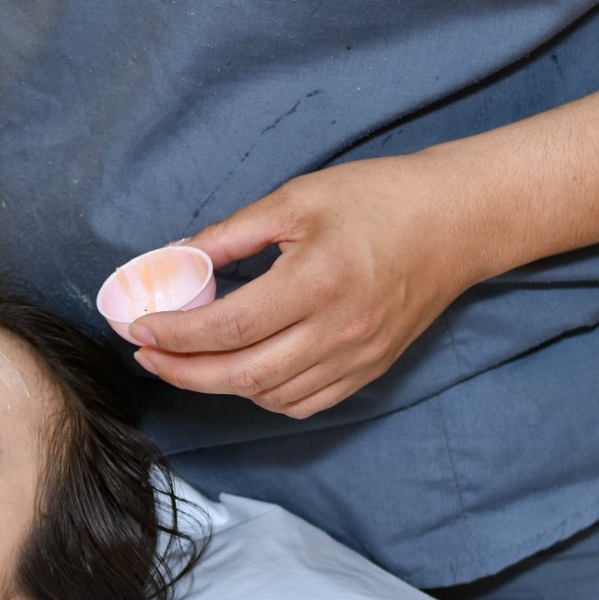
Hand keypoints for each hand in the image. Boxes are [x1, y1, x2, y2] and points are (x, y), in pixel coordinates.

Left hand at [128, 152, 496, 417]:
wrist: (460, 220)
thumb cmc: (380, 198)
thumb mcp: (297, 198)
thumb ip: (231, 234)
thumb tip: (174, 259)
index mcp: (319, 280)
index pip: (229, 325)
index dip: (176, 332)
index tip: (138, 326)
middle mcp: (340, 329)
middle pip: (243, 375)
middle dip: (183, 371)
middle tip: (147, 353)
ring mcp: (358, 357)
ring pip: (270, 396)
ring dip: (219, 384)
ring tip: (188, 358)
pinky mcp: (369, 370)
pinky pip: (303, 402)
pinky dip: (262, 394)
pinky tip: (241, 370)